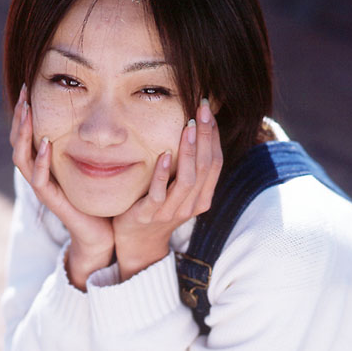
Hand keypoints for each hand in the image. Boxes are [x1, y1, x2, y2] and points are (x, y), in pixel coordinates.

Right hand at [10, 85, 113, 289]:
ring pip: (22, 158)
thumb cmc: (99, 197)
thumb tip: (100, 112)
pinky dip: (40, 162)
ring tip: (27, 112)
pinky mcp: (52, 200)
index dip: (25, 112)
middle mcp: (40, 173)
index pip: (28, 132)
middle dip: (20, 116)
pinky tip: (44, 145)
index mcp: (46, 162)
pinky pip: (39, 180)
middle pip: (18, 141)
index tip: (29, 87)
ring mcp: (44, 187)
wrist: (102, 233)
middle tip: (24, 93)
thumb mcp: (94, 163)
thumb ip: (89, 142)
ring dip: (23, 134)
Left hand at [113, 99, 222, 280]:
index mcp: (201, 199)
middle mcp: (190, 206)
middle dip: (206, 136)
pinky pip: (159, 194)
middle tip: (202, 109)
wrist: (135, 241)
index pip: (215, 164)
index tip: (209, 112)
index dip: (214, 137)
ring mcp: (170, 212)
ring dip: (189, 151)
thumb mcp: (177, 190)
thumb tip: (194, 131)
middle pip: (205, 167)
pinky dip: (163, 174)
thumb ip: (188, 169)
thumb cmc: (156, 209)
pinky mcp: (149, 215)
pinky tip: (164, 155)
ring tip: (188, 127)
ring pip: (188, 180)